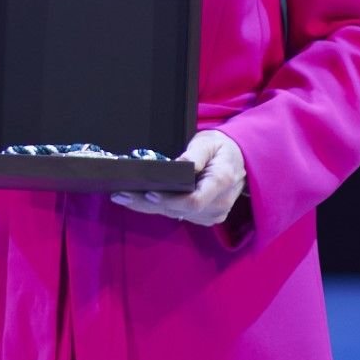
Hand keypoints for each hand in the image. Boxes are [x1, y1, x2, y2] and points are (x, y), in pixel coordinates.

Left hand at [110, 129, 246, 226]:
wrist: (239, 161)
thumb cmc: (221, 149)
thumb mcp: (209, 142)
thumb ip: (196, 154)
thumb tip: (181, 164)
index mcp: (222, 182)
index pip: (194, 200)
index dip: (170, 200)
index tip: (149, 193)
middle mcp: (218, 203)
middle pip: (179, 210)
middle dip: (148, 204)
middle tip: (120, 195)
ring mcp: (213, 214)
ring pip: (175, 214)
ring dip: (148, 207)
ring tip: (122, 196)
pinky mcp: (205, 216)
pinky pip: (178, 215)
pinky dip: (158, 207)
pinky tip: (138, 200)